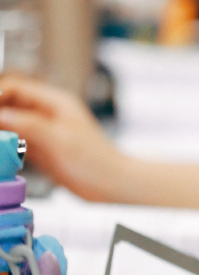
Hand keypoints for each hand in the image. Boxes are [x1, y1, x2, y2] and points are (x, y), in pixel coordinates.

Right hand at [0, 74, 123, 200]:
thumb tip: (2, 114)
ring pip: (12, 123)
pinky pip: (17, 141)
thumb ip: (29, 125)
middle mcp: (48, 113)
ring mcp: (45, 131)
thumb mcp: (60, 140)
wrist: (112, 185)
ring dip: (0, 130)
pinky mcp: (43, 150)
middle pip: (11, 104)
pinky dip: (6, 144)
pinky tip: (2, 153)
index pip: (16, 88)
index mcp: (55, 102)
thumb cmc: (96, 162)